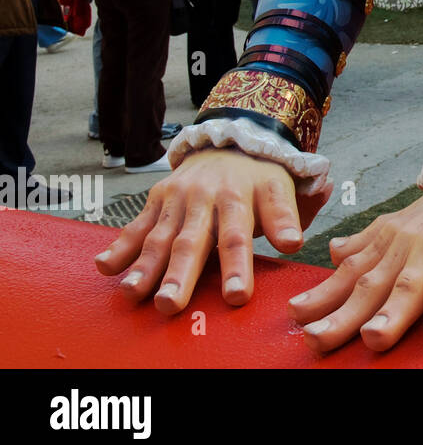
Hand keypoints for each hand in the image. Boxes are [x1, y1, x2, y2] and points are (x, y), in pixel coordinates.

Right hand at [94, 148, 329, 312]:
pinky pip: (137, 224)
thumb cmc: (259, 178)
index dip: (238, 266)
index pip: (238, 237)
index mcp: (240, 198)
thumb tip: (294, 243)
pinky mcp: (157, 199)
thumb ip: (287, 217)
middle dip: (181, 275)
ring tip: (134, 293)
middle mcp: (206, 197)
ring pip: (161, 236)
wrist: (231, 140)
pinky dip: (120, 246)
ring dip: (146, 266)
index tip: (236, 296)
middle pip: (193, 241)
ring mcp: (178, 198)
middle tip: (171, 305)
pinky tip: (105, 267)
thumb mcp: (282, 190)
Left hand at [288, 183, 422, 352]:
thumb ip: (367, 241)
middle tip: (316, 338)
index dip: (322, 294)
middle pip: (372, 284)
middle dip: (343, 314)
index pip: (350, 272)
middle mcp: (406, 244)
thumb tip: (333, 253)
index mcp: (387, 241)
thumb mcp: (400, 223)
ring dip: (392, 312)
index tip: (295, 314)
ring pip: (411, 285)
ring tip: (373, 338)